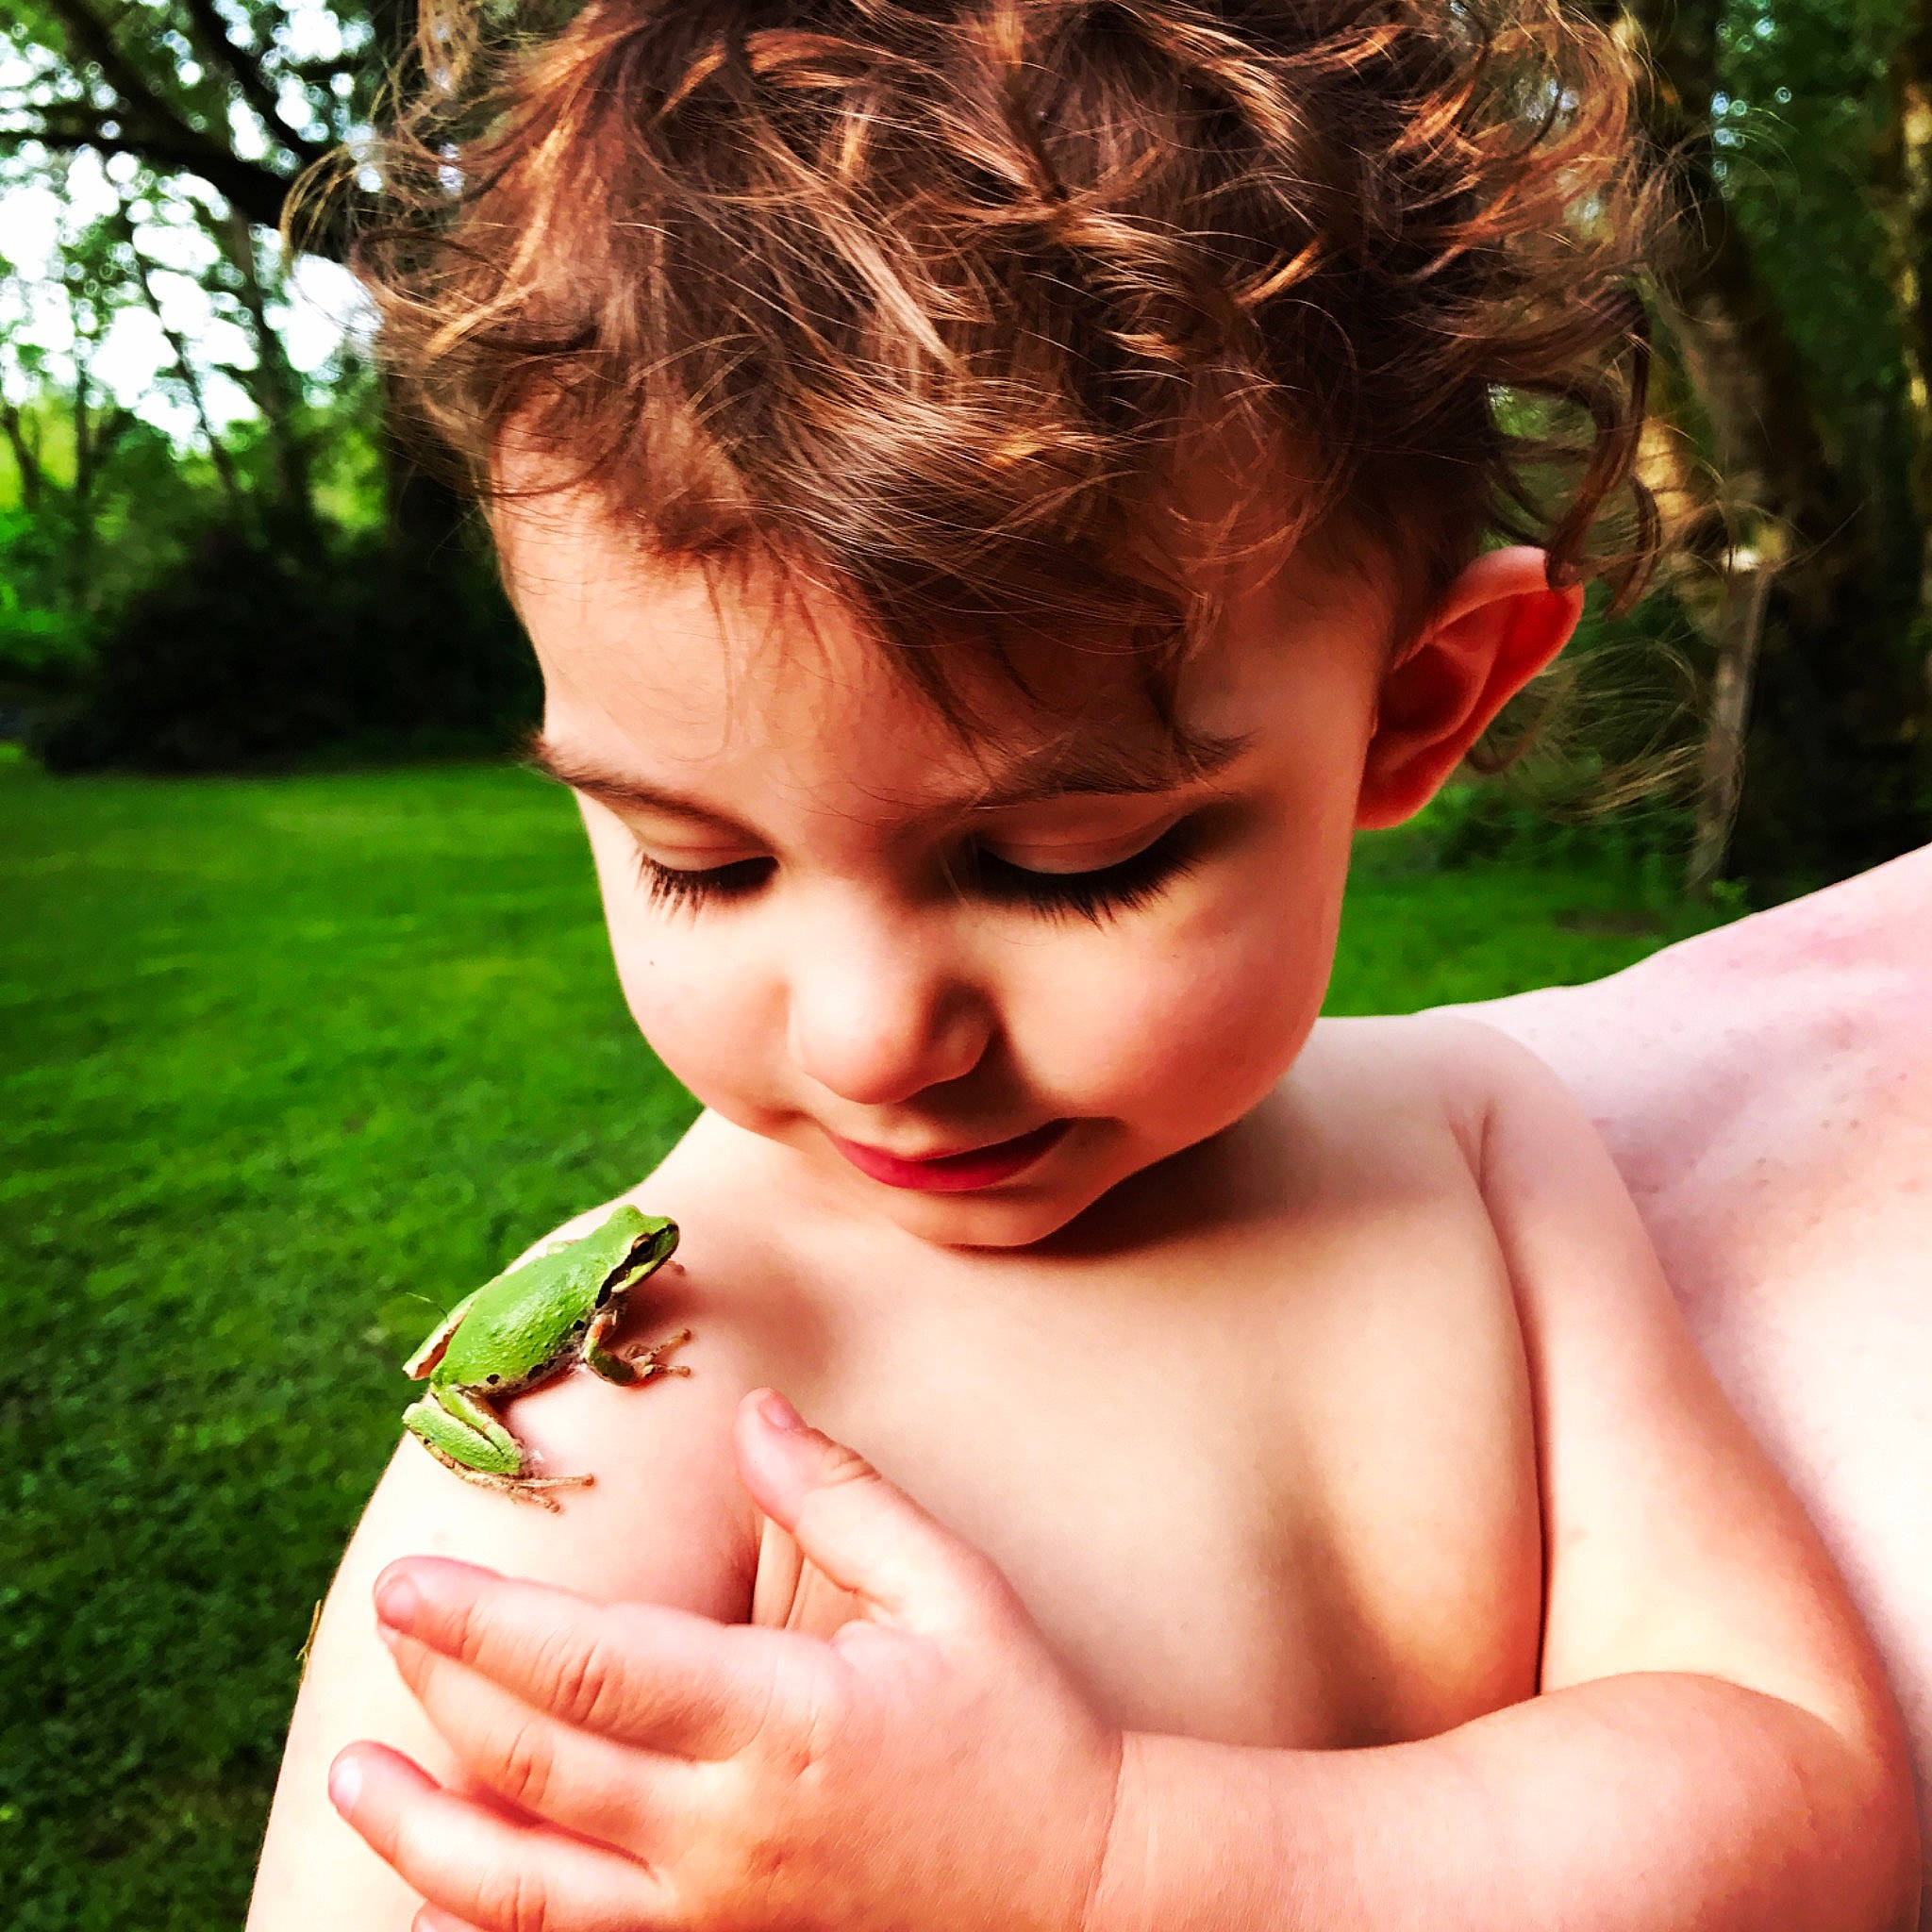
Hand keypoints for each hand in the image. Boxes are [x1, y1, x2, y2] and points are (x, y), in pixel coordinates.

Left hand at [328, 1390, 1124, 1931]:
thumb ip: (841, 1497)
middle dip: (443, 1696)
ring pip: (528, 1895)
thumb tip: (755, 1413)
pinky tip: (433, 1910)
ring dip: (427, 1837)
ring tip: (353, 1781)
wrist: (1088, 1897)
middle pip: (538, 1770)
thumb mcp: (950, 1589)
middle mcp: (729, 1835)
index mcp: (784, 1725)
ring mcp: (719, 1921)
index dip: (486, 1627)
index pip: (594, 1672)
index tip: (408, 1581)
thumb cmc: (1021, 1727)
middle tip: (385, 1624)